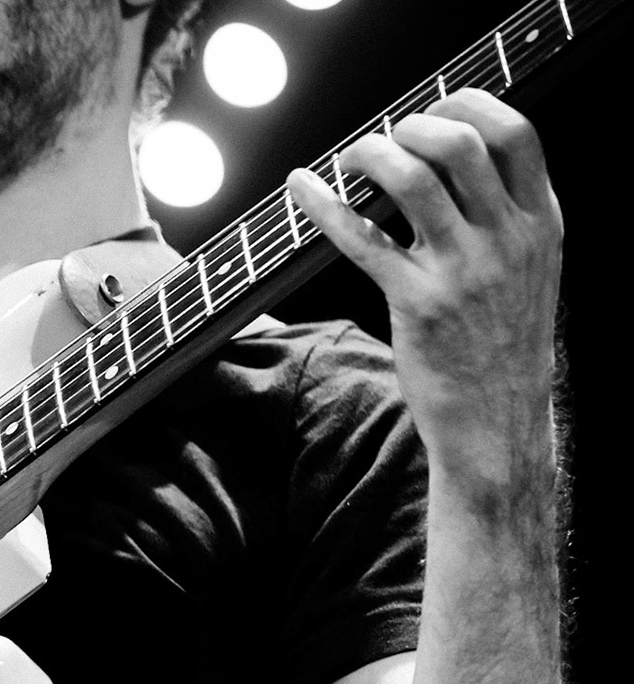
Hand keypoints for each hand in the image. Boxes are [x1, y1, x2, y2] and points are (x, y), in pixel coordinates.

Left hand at [287, 89, 562, 503]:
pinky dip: (322, 205)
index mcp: (541, 223)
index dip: (468, 105)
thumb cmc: (503, 342)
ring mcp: (463, 269)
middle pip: (461, 143)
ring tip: (353, 159)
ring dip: (372, 154)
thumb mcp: (532, 269)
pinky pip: (361, 238)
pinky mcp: (417, 302)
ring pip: (414, 178)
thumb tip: (462, 161)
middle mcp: (507, 238)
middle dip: (413, 125)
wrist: (498, 419)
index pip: (517, 134)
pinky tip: (300, 186)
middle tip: (387, 140)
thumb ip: (509, 216)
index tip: (434, 108)